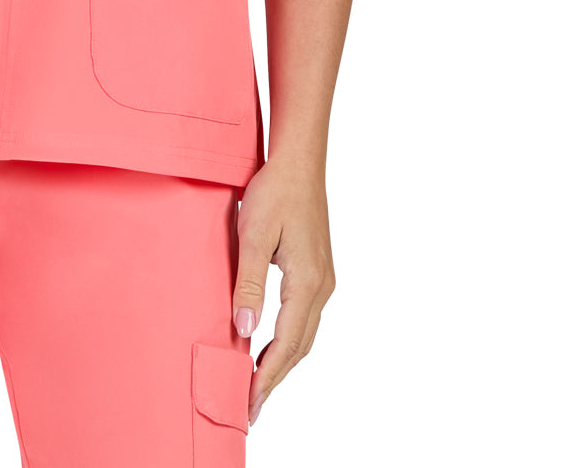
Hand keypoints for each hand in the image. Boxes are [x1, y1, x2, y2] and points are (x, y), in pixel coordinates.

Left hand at [231, 154, 335, 427]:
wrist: (299, 160)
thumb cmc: (276, 190)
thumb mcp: (254, 234)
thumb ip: (249, 283)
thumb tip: (244, 329)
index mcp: (307, 282)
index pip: (286, 343)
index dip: (267, 376)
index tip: (251, 403)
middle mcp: (321, 285)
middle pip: (300, 346)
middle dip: (275, 377)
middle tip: (252, 406)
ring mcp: (323, 278)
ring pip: (304, 333)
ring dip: (282, 359)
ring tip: (258, 383)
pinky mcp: (317, 268)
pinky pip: (304, 316)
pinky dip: (288, 337)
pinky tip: (271, 342)